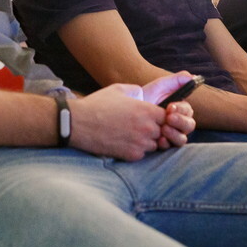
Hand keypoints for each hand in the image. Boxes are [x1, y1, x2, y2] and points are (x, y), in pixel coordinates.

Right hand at [69, 73, 195, 159]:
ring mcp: (140, 143)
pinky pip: (142, 154)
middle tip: (137, 126)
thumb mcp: (118, 90)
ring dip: (146, 141)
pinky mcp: (132, 155)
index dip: (160, 117)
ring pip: (153, 144)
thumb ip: (136, 91)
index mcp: (147, 110)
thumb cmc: (97, 105)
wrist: (78, 124)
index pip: (168, 117)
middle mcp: (147, 127)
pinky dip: (135, 150)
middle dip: (154, 129)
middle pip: (163, 131)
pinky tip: (122, 143)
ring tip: (129, 134)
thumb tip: (143, 93)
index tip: (149, 117)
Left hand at [141, 71, 195, 149]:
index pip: (188, 111)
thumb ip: (177, 80)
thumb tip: (193, 77)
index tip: (170, 107)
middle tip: (168, 118)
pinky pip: (171, 147)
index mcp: (180, 109)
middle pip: (189, 126)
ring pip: (182, 138)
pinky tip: (160, 139)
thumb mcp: (160, 85)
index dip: (181, 109)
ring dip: (175, 134)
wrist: (129, 109)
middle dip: (180, 122)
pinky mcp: (164, 143)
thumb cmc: (147, 96)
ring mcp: (172, 134)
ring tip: (163, 129)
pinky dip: (167, 143)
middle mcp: (179, 123)